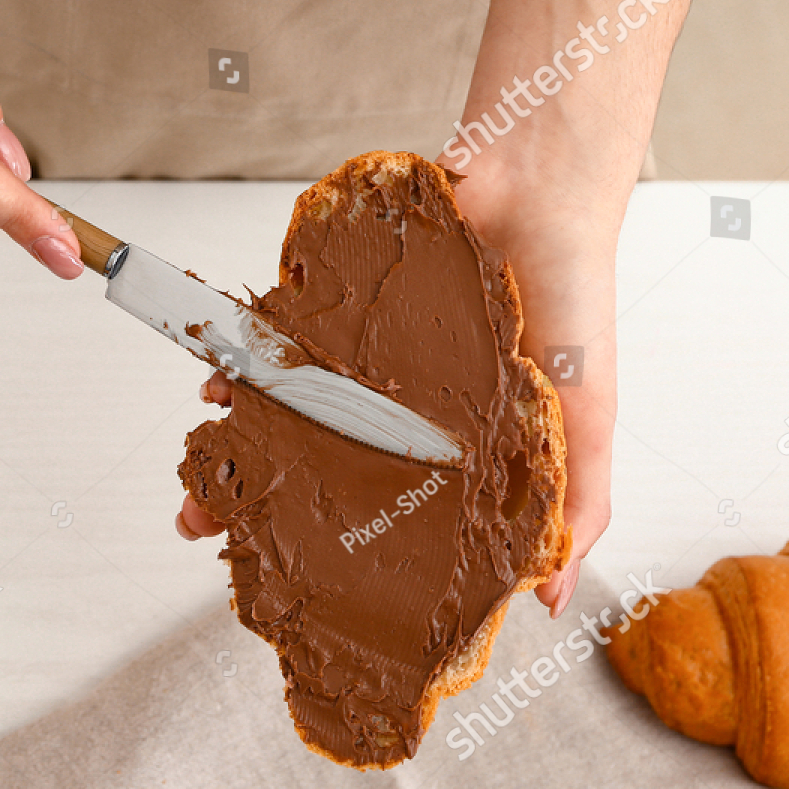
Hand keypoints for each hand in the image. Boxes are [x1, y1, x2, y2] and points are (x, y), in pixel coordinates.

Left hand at [175, 173, 617, 623]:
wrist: (537, 188)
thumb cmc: (571, 299)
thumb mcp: (589, 418)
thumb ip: (577, 506)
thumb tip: (555, 601)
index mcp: (454, 449)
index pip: (386, 514)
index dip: (341, 551)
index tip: (293, 588)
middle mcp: (399, 409)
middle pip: (321, 468)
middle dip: (261, 504)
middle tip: (208, 529)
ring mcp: (362, 360)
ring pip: (287, 410)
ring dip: (237, 443)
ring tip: (199, 475)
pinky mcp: (336, 309)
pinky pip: (278, 342)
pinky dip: (244, 367)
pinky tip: (222, 389)